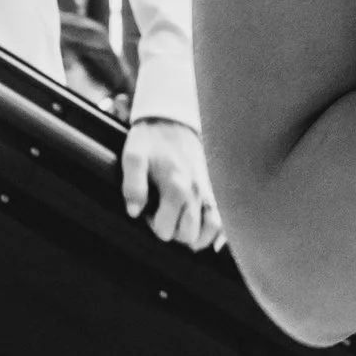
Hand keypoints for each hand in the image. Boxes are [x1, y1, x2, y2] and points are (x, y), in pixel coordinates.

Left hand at [121, 116, 221, 248]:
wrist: (173, 120)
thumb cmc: (151, 140)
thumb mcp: (134, 157)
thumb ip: (132, 185)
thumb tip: (135, 212)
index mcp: (176, 187)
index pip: (166, 230)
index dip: (153, 224)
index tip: (149, 210)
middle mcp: (196, 192)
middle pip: (189, 235)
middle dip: (173, 231)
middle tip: (163, 214)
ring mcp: (209, 191)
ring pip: (211, 230)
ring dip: (196, 235)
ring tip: (182, 224)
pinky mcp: (215, 189)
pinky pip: (224, 218)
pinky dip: (218, 231)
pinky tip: (207, 235)